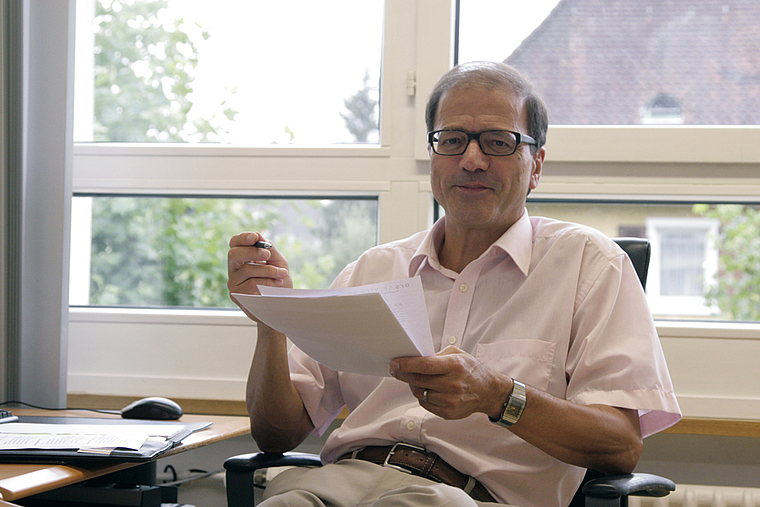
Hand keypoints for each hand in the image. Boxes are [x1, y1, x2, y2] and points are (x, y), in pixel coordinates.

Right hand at [227, 232, 291, 319]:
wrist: (281, 305)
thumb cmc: (279, 282)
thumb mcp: (278, 263)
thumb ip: (269, 249)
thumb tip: (258, 235)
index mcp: (242, 258)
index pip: (235, 243)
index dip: (243, 238)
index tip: (255, 237)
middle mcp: (234, 269)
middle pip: (234, 254)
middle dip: (253, 252)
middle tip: (267, 254)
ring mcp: (233, 282)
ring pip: (247, 269)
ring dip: (268, 270)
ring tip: (282, 274)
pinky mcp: (236, 295)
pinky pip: (251, 284)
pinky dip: (267, 282)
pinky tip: (277, 284)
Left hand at [389, 346, 510, 419]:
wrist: (488, 391)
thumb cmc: (470, 369)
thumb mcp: (457, 354)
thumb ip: (436, 355)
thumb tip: (414, 359)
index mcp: (455, 366)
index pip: (425, 366)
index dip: (406, 365)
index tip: (394, 363)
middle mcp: (453, 384)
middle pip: (418, 381)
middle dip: (403, 374)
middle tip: (396, 369)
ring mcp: (451, 401)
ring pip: (420, 393)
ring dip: (413, 385)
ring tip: (415, 379)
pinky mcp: (449, 413)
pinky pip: (426, 404)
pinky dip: (422, 396)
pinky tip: (426, 389)